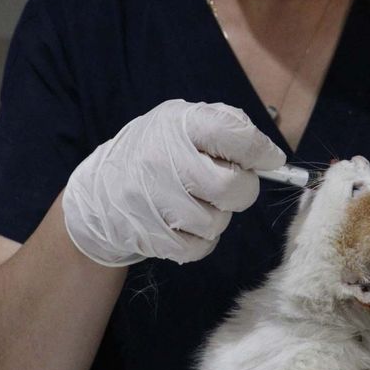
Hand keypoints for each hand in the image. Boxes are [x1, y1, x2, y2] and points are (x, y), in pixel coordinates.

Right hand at [62, 99, 284, 265]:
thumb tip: (269, 157)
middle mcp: (162, 158)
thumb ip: (228, 126)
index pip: (235, 134)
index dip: (261, 151)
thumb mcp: (184, 122)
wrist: (100, 191)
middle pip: (231, 188)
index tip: (270, 160)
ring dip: (218, 216)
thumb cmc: (159, 152)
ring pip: (217, 222)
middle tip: (231, 184)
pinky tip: (186, 223)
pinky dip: (201, 240)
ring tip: (198, 201)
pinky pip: (199, 247)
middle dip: (243, 190)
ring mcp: (152, 199)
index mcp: (179, 123)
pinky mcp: (148, 234)